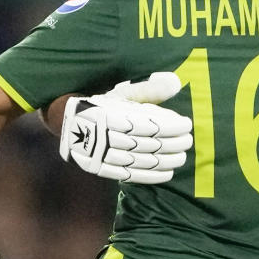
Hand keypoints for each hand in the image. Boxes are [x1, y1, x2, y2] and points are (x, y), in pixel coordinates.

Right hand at [59, 71, 192, 183]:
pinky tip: (168, 173)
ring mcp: (105, 155)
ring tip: (182, 157)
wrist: (69, 126)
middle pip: (148, 143)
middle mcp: (108, 136)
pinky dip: (153, 176)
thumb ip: (148, 89)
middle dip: (173, 144)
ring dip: (166, 161)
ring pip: (142, 161)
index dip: (171, 126)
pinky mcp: (104, 170)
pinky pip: (132, 176)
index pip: (150, 124)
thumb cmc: (102, 106)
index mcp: (113, 115)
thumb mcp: (121, 93)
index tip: (187, 124)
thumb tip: (176, 82)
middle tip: (189, 140)